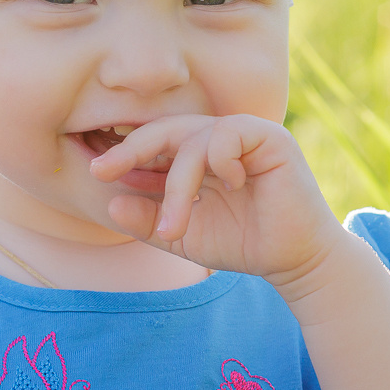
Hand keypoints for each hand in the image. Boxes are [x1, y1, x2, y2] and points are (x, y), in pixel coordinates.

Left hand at [88, 113, 342, 281]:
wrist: (293, 261)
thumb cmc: (242, 243)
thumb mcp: (184, 235)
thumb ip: (150, 222)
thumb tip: (111, 205)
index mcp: (197, 153)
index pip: (156, 142)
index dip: (125, 153)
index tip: (96, 171)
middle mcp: (218, 137)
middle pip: (166, 129)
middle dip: (132, 149)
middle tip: (105, 171)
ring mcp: (244, 134)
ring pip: (192, 139)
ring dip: (176, 185)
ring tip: (176, 227)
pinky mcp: (270, 136)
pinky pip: (227, 134)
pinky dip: (219, 160)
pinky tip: (230, 186)